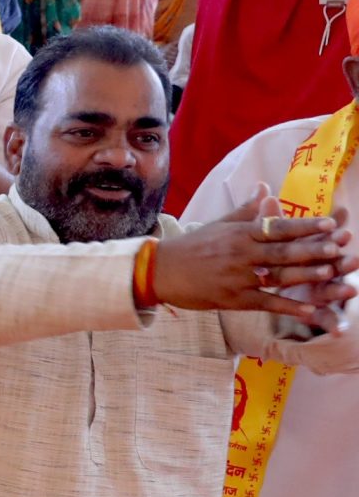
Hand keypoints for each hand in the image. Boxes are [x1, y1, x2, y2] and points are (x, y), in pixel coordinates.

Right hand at [155, 196, 357, 322]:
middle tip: (337, 246)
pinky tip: (310, 310)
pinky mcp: (233, 299)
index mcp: (239, 234)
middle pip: (282, 252)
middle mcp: (240, 254)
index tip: (329, 222)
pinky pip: (265, 302)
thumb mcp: (218, 224)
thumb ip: (246, 209)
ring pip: (277, 277)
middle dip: (311, 249)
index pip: (277, 227)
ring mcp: (237, 278)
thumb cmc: (191, 246)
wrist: (159, 271)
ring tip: (330, 272)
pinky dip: (288, 307)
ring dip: (305, 275)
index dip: (304, 225)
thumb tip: (265, 187)